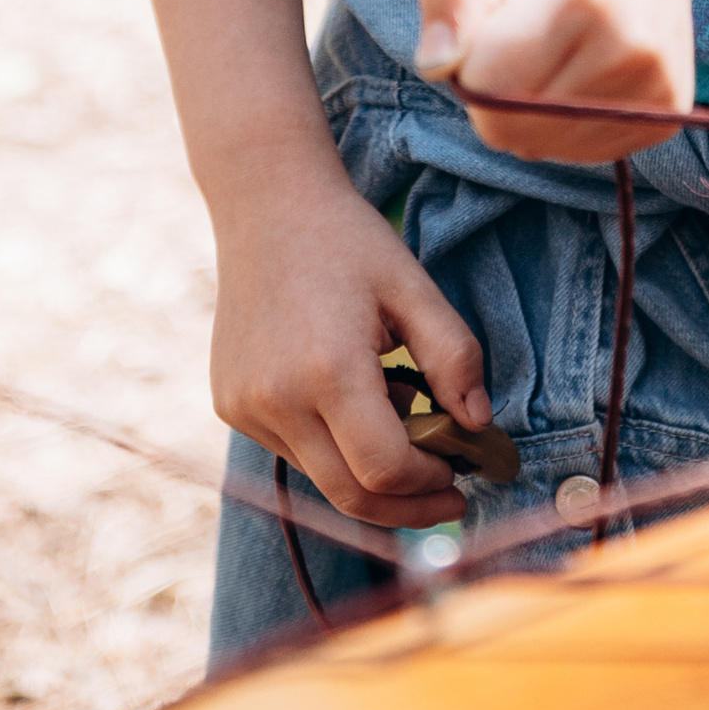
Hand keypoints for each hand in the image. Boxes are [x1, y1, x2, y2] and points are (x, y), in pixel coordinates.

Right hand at [207, 163, 490, 529]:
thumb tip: (478, 426)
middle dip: (407, 506)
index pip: (385, 470)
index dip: (430, 485)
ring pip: (321, 479)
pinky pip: (292, 452)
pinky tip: (350, 399)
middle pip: (350, 496)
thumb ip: (454, 357)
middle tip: (448, 494)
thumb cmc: (349, 241)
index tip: (463, 475)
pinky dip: (332, 448)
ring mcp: (246, 407)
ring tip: (398, 413)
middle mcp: (277, 399)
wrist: (266, 203)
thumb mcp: (414, 287)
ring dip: (369, 472)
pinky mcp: (230, 405)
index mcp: (328, 370)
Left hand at [417, 0, 699, 162]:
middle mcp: (627, 46)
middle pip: (514, 128)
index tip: (488, 24)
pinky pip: (583, 151)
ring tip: (556, 47)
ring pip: (546, 147)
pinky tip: (582, 68)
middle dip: (496, 94)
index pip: (489, 86)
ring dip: (530, 113)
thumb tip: (436, 68)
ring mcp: (656, 85)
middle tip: (521, 33)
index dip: (469, 65)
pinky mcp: (669, 112)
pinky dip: (566, 124)